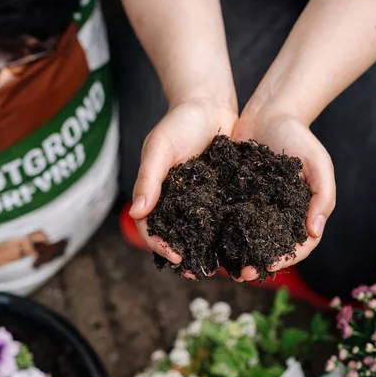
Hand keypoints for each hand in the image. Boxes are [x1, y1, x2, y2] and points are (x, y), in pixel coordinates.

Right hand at [129, 97, 237, 276]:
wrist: (209, 104)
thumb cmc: (179, 122)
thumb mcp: (160, 147)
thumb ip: (148, 178)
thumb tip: (136, 213)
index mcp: (157, 191)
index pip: (151, 226)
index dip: (160, 244)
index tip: (177, 258)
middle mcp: (176, 199)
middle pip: (176, 234)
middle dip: (186, 255)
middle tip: (202, 272)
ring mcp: (198, 197)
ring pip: (199, 230)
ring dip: (206, 249)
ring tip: (221, 266)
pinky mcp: (219, 192)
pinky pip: (220, 215)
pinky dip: (226, 231)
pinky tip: (240, 242)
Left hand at [232, 112, 335, 281]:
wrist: (267, 114)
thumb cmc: (297, 137)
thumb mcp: (318, 162)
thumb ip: (323, 195)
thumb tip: (315, 230)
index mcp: (300, 211)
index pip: (297, 244)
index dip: (284, 259)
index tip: (268, 266)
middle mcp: (276, 213)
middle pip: (269, 247)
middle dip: (257, 263)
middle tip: (241, 274)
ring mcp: (254, 206)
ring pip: (246, 238)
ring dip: (236, 254)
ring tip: (223, 266)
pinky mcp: (234, 196)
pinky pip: (227, 218)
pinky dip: (220, 232)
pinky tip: (208, 241)